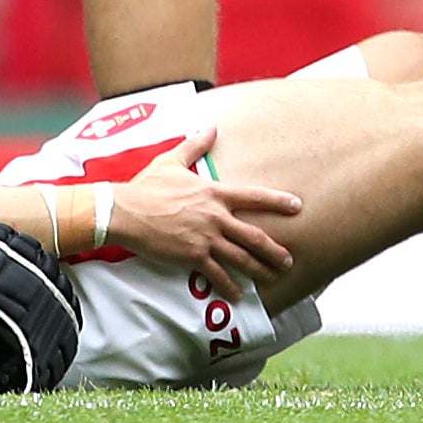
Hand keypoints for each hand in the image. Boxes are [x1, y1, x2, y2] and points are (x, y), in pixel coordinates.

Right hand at [106, 127, 300, 299]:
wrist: (125, 211)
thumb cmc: (147, 186)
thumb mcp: (171, 160)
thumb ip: (194, 146)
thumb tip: (210, 127)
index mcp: (214, 193)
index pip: (254, 197)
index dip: (278, 201)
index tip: (297, 206)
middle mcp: (215, 216)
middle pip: (254, 236)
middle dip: (274, 250)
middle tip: (289, 260)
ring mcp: (205, 238)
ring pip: (241, 258)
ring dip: (259, 270)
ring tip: (273, 278)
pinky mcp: (192, 256)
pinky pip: (217, 274)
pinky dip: (230, 286)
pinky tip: (239, 295)